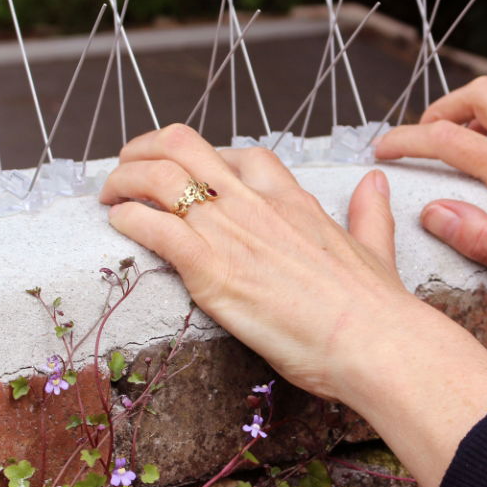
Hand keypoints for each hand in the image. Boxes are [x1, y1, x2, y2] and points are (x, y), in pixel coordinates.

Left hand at [99, 123, 410, 399]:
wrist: (372, 340)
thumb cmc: (374, 305)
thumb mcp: (373, 248)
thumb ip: (370, 213)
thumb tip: (375, 184)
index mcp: (292, 200)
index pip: (239, 154)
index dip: (205, 157)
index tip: (191, 176)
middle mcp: (256, 205)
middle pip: (185, 146)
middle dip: (147, 149)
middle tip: (130, 170)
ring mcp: (232, 233)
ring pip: (158, 176)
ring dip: (124, 179)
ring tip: (111, 196)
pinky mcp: (211, 269)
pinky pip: (153, 225)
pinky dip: (128, 219)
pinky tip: (120, 225)